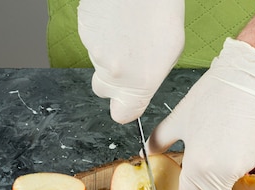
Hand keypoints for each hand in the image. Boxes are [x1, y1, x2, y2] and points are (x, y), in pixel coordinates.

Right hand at [77, 0, 184, 123]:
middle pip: (104, 88)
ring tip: (130, 29)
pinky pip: (92, 40)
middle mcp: (113, 73)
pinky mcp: (83, 31)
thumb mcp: (171, 51)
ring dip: (111, 51)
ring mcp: (94, 51)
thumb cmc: (159, 10)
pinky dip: (103, 33)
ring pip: (98, 62)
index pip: (121, 115)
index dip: (125, 108)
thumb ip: (151, 76)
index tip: (130, 101)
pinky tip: (118, 18)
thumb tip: (142, 83)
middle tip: (131, 58)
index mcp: (138, 83)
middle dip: (114, 79)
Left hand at [147, 38, 254, 189]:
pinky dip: (225, 168)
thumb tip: (147, 152)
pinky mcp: (254, 160)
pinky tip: (220, 146)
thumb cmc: (214, 96)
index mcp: (198, 169)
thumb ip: (160, 140)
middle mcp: (221, 176)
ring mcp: (241, 170)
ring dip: (211, 186)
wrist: (252, 80)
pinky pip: (235, 173)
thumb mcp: (179, 118)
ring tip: (201, 162)